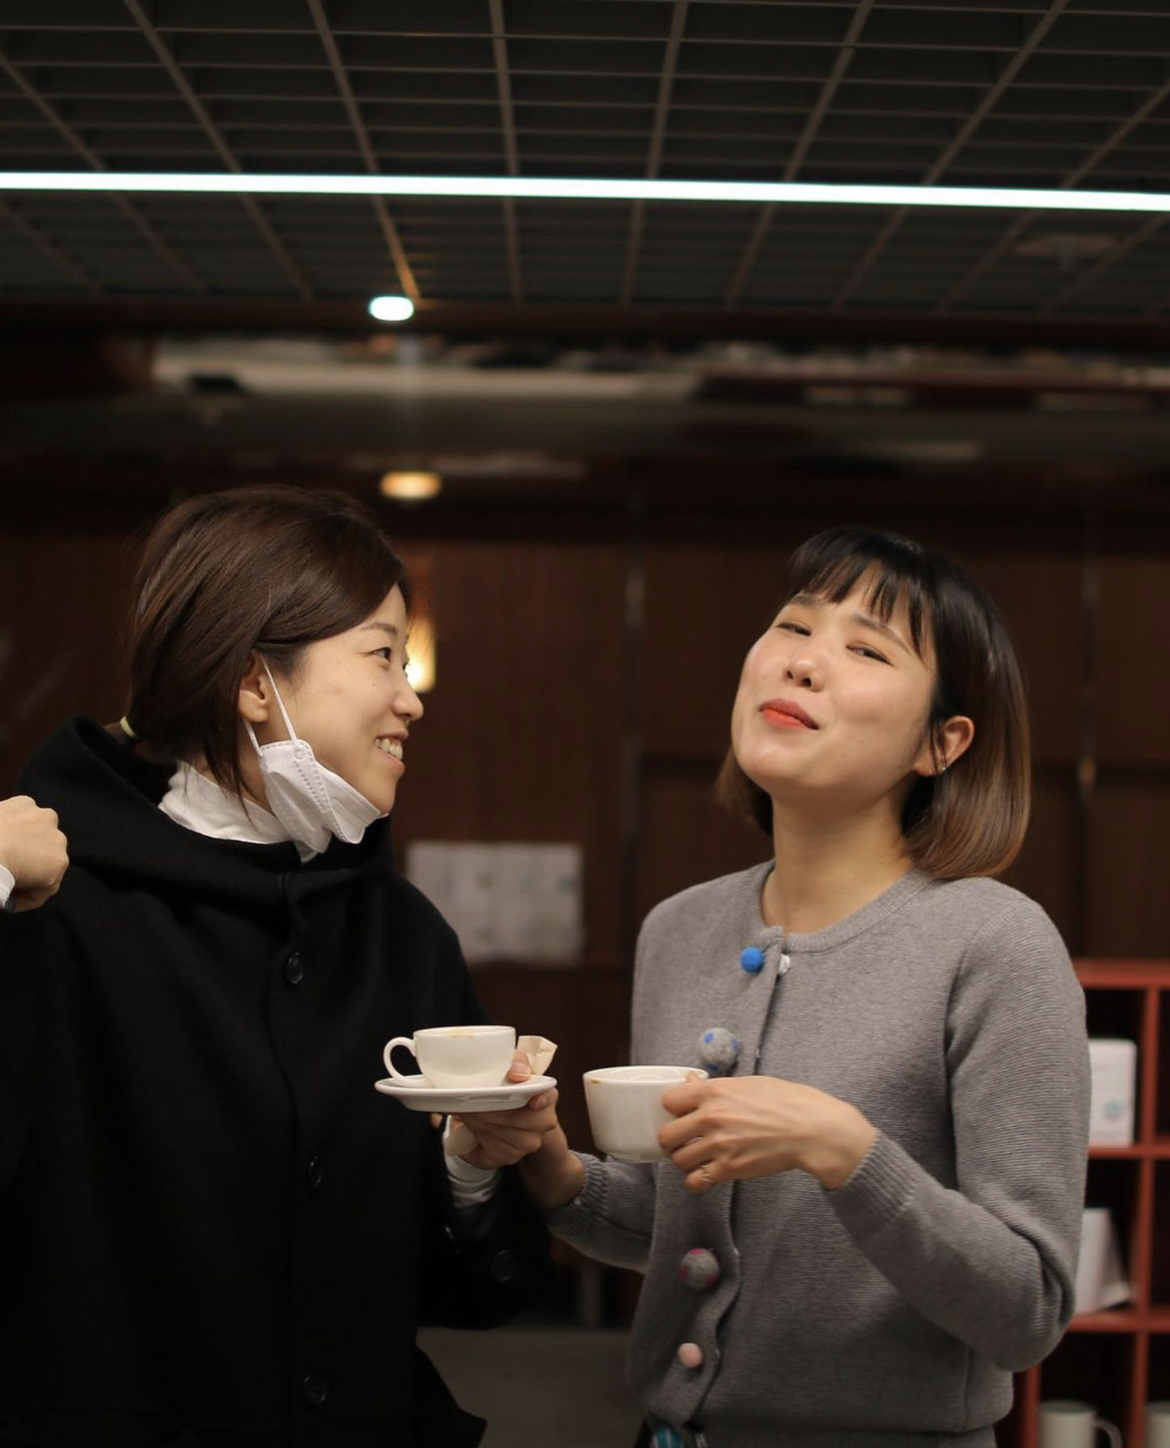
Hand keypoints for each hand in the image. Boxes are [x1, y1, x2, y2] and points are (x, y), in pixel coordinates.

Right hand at [0, 795, 68, 911]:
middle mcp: (46, 817)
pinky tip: (9, 902)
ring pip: (43, 868)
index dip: (11, 849)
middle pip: (38, 848)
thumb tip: (3, 851)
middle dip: (23, 863)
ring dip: (26, 881)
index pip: (24, 830)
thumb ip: (0, 833)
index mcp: (23, 805)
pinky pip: (44, 888)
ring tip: (4, 892)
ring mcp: (56, 839)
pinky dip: (27, 898)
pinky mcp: (59, 863)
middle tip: (2, 878)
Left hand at [447, 1049, 560, 1170]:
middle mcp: (542, 1123)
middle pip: (517, 1120)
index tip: (533, 1101)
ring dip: (479, 1125)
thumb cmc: (508, 1086)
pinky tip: (466, 1131)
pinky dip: (474, 1143)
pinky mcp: (509, 1158)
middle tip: (468, 1102)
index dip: (542, 1100)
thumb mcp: (513, 1066)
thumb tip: (517, 1073)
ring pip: (501, 1138)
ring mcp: (528, 1144)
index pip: (548, 1097)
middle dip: (490, 1111)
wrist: (507, 1114)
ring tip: (464, 1113)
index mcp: (546, 1096)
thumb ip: (516, 1061)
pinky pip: (489, 1153)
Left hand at [658, 1075, 877, 1192]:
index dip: (673, 1108)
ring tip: (698, 1157)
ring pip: (678, 1160)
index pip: (668, 1100)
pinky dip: (697, 1181)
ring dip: (685, 1160)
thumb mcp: (748, 1083)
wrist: (811, 1129)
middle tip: (684, 1140)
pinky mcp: (729, 1169)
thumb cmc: (787, 1102)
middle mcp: (710, 1118)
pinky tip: (707, 1174)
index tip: (681, 1113)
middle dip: (673, 1139)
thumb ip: (715, 1086)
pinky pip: (695, 1182)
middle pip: (666, 1135)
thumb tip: (691, 1082)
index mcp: (714, 1092)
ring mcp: (718, 1145)